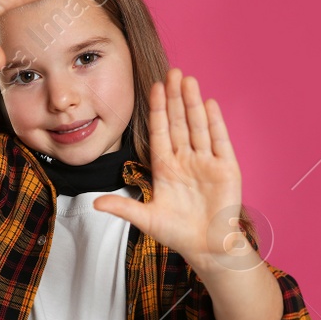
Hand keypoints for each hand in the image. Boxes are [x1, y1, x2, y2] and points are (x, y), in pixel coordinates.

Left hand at [93, 69, 251, 265]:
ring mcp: (207, 162)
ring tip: (188, 80)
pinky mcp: (226, 169)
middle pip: (179, 123)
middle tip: (172, 71)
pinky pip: (219, 141)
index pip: (160, 132)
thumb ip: (122, 208)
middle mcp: (186, 160)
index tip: (153, 88)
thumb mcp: (145, 219)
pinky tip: (208, 104)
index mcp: (166, 168)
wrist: (206, 247)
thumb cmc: (176, 233)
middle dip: (174, 98)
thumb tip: (94, 203)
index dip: (157, 111)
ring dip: (193, 103)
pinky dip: (215, 123)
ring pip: (198, 126)